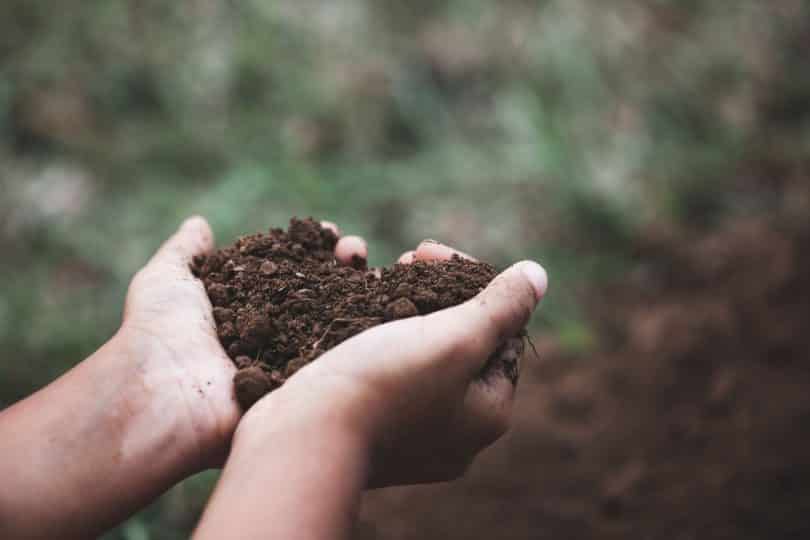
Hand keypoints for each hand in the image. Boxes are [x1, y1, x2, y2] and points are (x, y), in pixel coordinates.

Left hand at [119, 216, 366, 467]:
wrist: (165, 399)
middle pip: (316, 293)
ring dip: (360, 295)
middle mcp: (268, 334)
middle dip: (341, 267)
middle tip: (356, 248)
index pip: (285, 270)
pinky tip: (386, 308)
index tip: (327, 231)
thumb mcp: (165, 280)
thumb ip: (185, 251)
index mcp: (240, 308)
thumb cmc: (159, 335)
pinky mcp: (303, 389)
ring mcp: (288, 363)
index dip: (307, 250)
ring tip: (381, 272)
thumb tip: (199, 222)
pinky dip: (365, 335)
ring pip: (335, 323)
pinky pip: (340, 359)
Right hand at [239, 240, 547, 486]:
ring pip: (417, 352)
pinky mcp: (369, 428)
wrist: (299, 438)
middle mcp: (453, 430)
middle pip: (458, 342)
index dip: (471, 284)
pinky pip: (383, 369)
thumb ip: (501, 308)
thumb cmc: (382, 384)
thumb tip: (538, 275)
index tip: (428, 252)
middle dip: (434, 291)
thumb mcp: (453, 338)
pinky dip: (372, 332)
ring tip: (378, 271)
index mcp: (486, 413)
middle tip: (406, 257)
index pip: (499, 335)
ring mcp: (409, 434)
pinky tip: (352, 301)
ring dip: (402, 303)